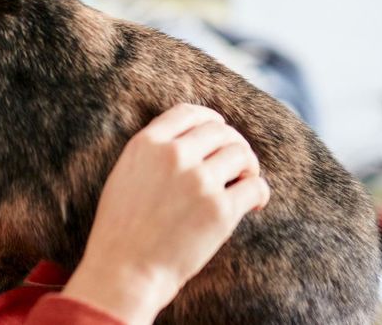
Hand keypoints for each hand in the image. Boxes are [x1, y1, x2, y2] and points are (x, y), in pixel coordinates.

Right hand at [61, 103, 270, 323]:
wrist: (125, 270)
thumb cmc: (122, 229)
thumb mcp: (125, 175)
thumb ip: (152, 153)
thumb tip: (188, 142)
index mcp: (146, 144)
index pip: (188, 112)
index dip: (210, 119)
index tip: (219, 130)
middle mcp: (173, 155)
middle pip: (221, 131)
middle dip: (233, 144)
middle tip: (237, 164)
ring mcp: (198, 181)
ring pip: (241, 154)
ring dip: (248, 167)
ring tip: (244, 183)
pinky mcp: (220, 210)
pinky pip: (255, 187)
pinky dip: (260, 193)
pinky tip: (254, 205)